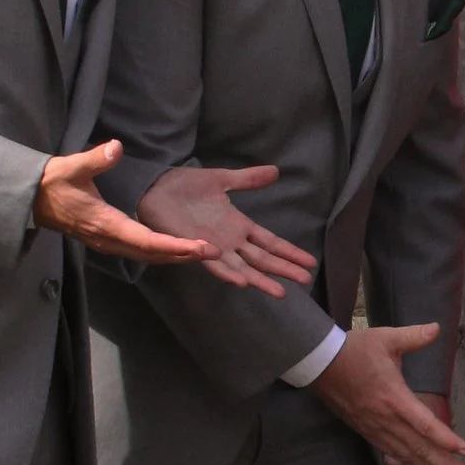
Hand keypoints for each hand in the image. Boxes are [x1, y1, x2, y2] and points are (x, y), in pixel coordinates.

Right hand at [36, 141, 218, 265]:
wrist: (32, 199)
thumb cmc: (53, 182)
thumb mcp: (71, 166)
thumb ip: (94, 159)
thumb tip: (115, 147)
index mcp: (105, 223)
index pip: (146, 241)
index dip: (174, 246)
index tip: (199, 248)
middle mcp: (109, 239)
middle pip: (152, 254)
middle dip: (183, 255)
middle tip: (214, 253)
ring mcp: (108, 243)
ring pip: (147, 256)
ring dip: (175, 257)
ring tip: (204, 254)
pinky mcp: (108, 241)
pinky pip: (140, 253)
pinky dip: (161, 253)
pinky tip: (178, 250)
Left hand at [135, 164, 317, 298]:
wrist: (154, 187)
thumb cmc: (185, 186)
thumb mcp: (221, 179)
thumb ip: (248, 179)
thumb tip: (276, 171)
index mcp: (238, 225)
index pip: (270, 242)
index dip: (289, 252)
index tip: (310, 263)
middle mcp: (230, 241)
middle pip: (262, 259)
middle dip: (284, 269)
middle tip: (305, 281)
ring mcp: (213, 247)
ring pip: (243, 268)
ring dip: (260, 280)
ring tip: (280, 292)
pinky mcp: (194, 248)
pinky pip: (213, 264)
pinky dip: (227, 274)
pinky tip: (242, 281)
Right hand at [308, 326, 464, 464]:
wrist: (319, 363)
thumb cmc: (354, 350)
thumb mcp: (386, 338)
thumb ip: (414, 336)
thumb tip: (438, 328)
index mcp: (395, 397)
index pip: (425, 425)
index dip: (446, 440)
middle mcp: (385, 418)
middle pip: (418, 448)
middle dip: (443, 463)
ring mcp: (373, 427)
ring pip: (404, 453)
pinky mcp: (364, 429)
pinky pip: (389, 450)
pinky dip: (406, 460)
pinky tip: (417, 464)